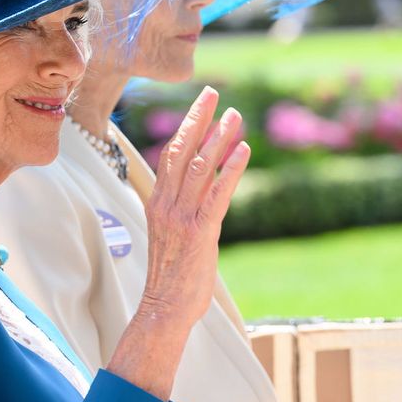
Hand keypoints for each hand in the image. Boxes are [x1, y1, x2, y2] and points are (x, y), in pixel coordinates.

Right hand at [109, 86, 247, 399]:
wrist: (163, 308)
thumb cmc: (172, 277)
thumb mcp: (173, 236)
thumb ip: (183, 212)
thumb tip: (200, 195)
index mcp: (158, 204)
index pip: (169, 155)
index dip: (186, 127)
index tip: (200, 105)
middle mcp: (166, 205)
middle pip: (181, 151)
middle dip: (199, 119)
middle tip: (213, 92)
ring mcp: (181, 217)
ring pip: (198, 167)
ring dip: (218, 138)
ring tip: (234, 114)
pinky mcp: (200, 231)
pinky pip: (217, 193)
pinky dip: (230, 168)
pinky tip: (242, 149)